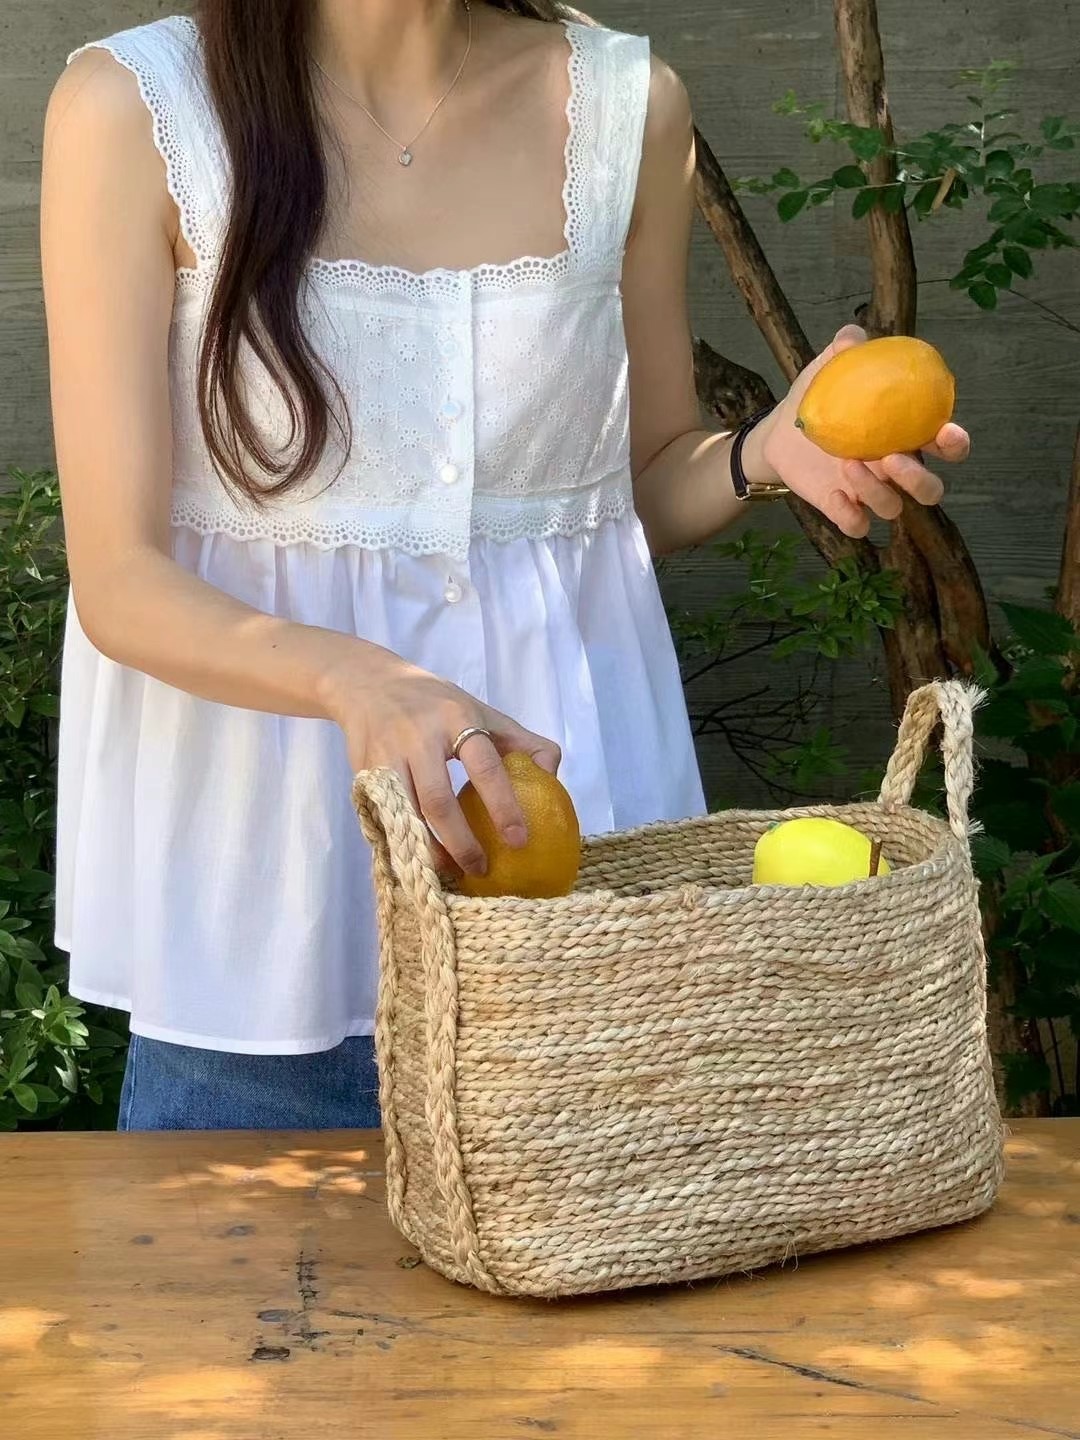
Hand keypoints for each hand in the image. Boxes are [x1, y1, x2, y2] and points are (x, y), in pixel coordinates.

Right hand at [322, 646, 560, 877]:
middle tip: (481, 868)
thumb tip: (551, 774)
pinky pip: (386, 816)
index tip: (519, 840)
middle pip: (439, 801)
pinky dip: (404, 841)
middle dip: (461, 842)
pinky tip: (420, 858)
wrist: (369, 685)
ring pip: (407, 815)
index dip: (504, 806)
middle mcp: (419, 737)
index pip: (485, 766)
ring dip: (429, 849)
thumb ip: (520, 740)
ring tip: (451, 871)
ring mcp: (387, 756)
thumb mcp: (481, 711)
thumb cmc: (437, 704)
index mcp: (456, 719)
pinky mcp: (364, 772)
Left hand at [746, 325, 970, 538]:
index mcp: (906, 434)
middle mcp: (895, 469)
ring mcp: (871, 492)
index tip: (947, 433)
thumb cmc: (820, 398)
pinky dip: (852, 517)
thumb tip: (853, 335)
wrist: (782, 432)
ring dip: (877, 491)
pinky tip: (836, 497)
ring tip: (848, 463)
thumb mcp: (829, 369)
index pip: (946, 446)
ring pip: (894, 508)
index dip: (956, 445)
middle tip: (893, 458)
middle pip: (930, 489)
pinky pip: (859, 526)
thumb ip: (845, 349)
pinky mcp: (844, 508)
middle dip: (920, 480)